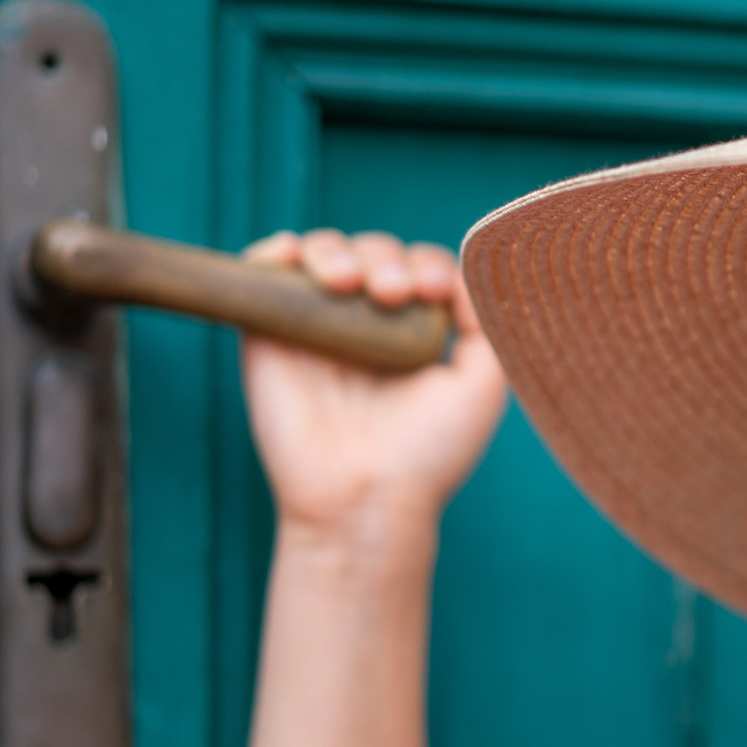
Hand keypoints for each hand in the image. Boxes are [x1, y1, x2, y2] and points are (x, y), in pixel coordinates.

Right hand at [238, 229, 509, 539]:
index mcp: (413, 331)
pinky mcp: (267, 333)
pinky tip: (292, 255)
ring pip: (321, 254)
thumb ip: (483, 322)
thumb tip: (460, 271)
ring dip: (337, 252)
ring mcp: (314, 325)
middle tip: (391, 294)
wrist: (365, 496)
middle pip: (373, 253)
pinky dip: (273, 250)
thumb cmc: (429, 449)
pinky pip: (263, 273)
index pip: (419, 269)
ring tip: (350, 284)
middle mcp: (365, 323)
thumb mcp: (481, 383)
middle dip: (386, 260)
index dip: (426, 267)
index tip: (431, 293)